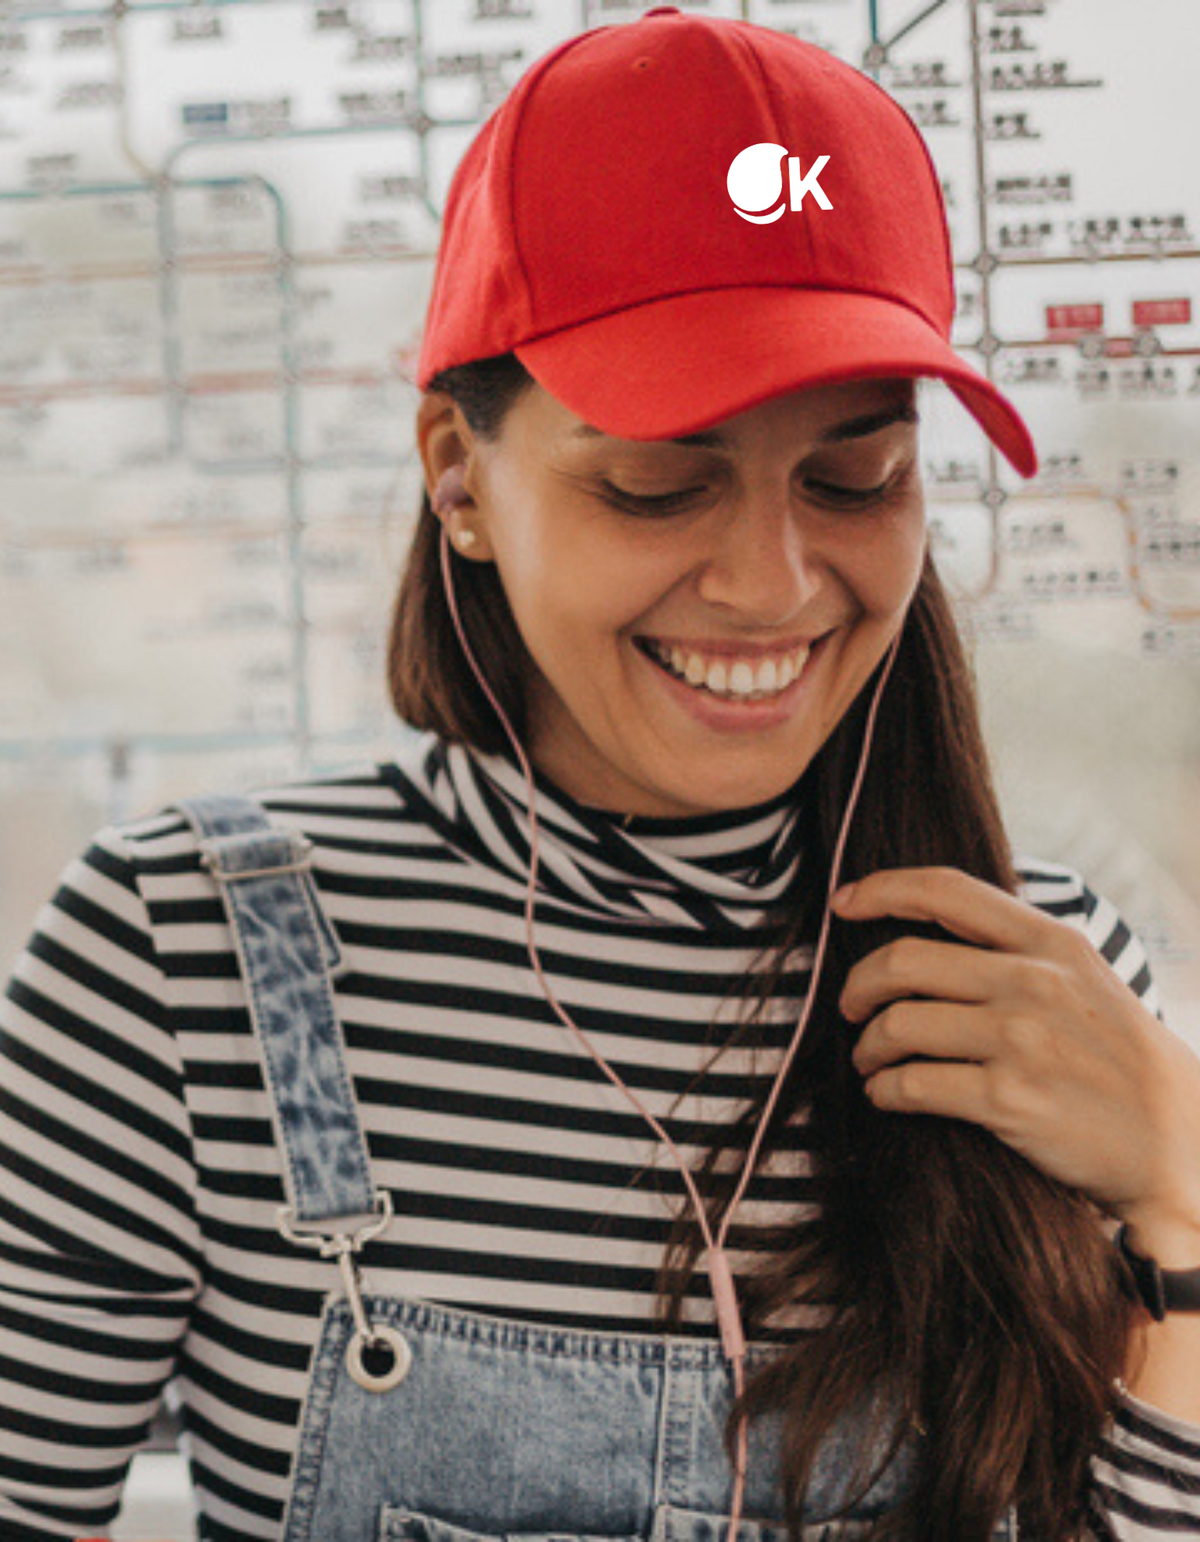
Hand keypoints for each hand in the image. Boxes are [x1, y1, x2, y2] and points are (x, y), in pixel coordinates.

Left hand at [833, 866, 1199, 1255]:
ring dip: (867, 1046)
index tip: (843, 902)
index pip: (945, 890)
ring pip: (898, 1024)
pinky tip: (886, 1095)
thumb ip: (1019, 949)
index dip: (881, 889)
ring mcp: (1019, 1040)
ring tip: (870, 1060)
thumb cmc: (1121, 1061)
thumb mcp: (1085, 978)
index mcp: (1049, 942)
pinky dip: (884, 1090)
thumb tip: (934, 929)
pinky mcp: (1007, 1100)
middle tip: (850, 1008)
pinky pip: (911, 1085)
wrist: (1180, 1144)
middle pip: (902, 961)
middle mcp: (1032, 981)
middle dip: (858, 985)